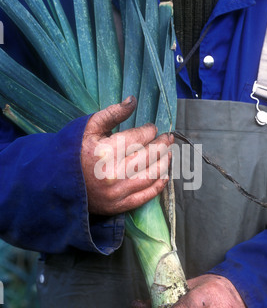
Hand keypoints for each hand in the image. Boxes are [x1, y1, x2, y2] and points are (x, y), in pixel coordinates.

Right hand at [81, 96, 172, 214]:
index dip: (149, 131)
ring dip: (165, 163)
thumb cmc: (72, 151)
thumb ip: (112, 113)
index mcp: (105, 152)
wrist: (56, 182)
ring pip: (151, 176)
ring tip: (169, 153)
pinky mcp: (117, 206)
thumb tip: (133, 101)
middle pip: (148, 156)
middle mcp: (113, 174)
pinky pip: (145, 197)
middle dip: (162, 144)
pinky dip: (158, 186)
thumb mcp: (87, 128)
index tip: (152, 128)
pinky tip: (165, 175)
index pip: (138, 138)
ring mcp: (116, 193)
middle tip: (168, 138)